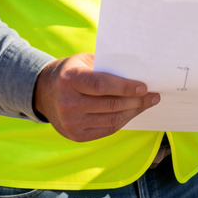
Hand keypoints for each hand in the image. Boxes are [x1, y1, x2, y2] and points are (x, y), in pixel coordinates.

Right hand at [34, 53, 159, 141]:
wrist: (44, 92)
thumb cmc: (71, 72)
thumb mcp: (84, 61)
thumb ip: (107, 67)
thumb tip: (138, 74)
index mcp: (69, 79)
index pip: (101, 85)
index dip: (125, 87)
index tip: (144, 87)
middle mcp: (68, 103)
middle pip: (110, 104)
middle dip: (136, 101)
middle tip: (153, 96)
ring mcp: (70, 122)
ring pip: (111, 120)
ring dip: (133, 111)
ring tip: (147, 103)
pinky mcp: (75, 135)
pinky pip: (106, 130)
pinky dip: (123, 121)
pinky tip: (132, 112)